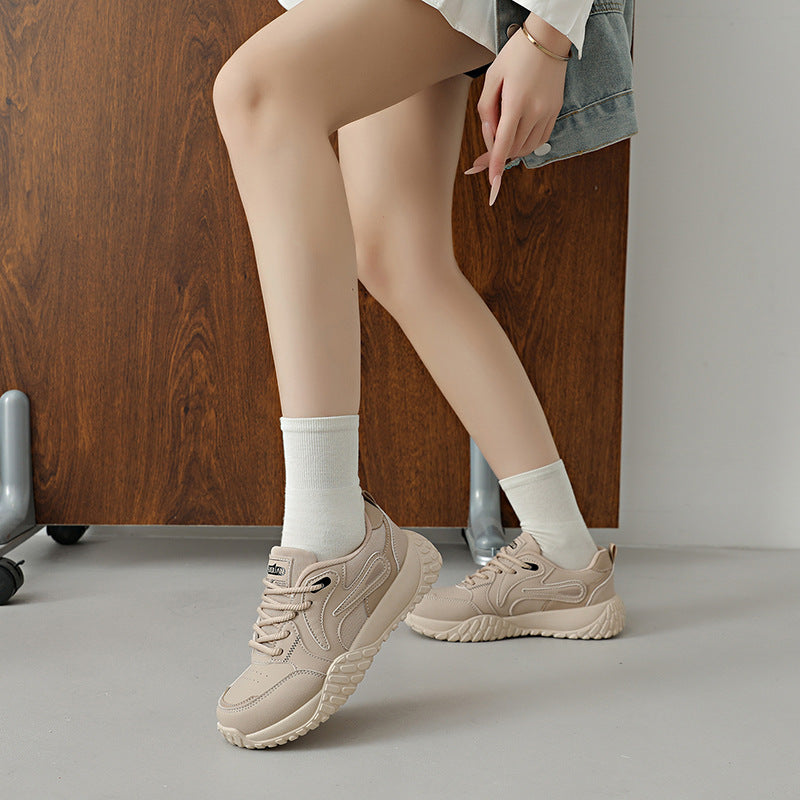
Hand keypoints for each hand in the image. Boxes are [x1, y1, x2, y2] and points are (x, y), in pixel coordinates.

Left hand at [465, 16, 569, 205]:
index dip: (496, 165)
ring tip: (500, 137)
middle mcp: (535, 111)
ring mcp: (548, 112)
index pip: (504, 143)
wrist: (548, 39)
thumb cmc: (516, 55)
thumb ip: (486, 110)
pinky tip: (517, 135)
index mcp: (516, 102)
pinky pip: (540, 139)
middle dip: (497, 154)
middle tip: (481, 157)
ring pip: (527, 147)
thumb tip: (490, 136)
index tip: (492, 183)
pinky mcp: (556, 111)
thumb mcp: (492, 78)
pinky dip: (526, 143)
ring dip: (511, 149)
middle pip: (513, 147)